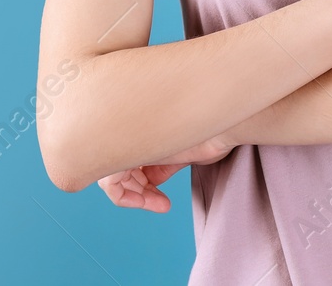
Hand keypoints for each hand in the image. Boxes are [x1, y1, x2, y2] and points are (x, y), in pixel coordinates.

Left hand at [96, 133, 234, 212]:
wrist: (223, 127)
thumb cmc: (210, 134)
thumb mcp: (180, 154)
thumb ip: (160, 166)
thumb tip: (150, 180)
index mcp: (141, 128)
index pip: (125, 161)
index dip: (140, 184)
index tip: (163, 200)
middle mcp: (130, 130)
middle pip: (116, 168)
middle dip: (139, 192)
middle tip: (162, 204)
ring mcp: (125, 136)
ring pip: (110, 177)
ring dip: (135, 197)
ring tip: (161, 204)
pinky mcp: (123, 148)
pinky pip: (109, 182)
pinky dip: (124, 197)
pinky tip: (148, 202)